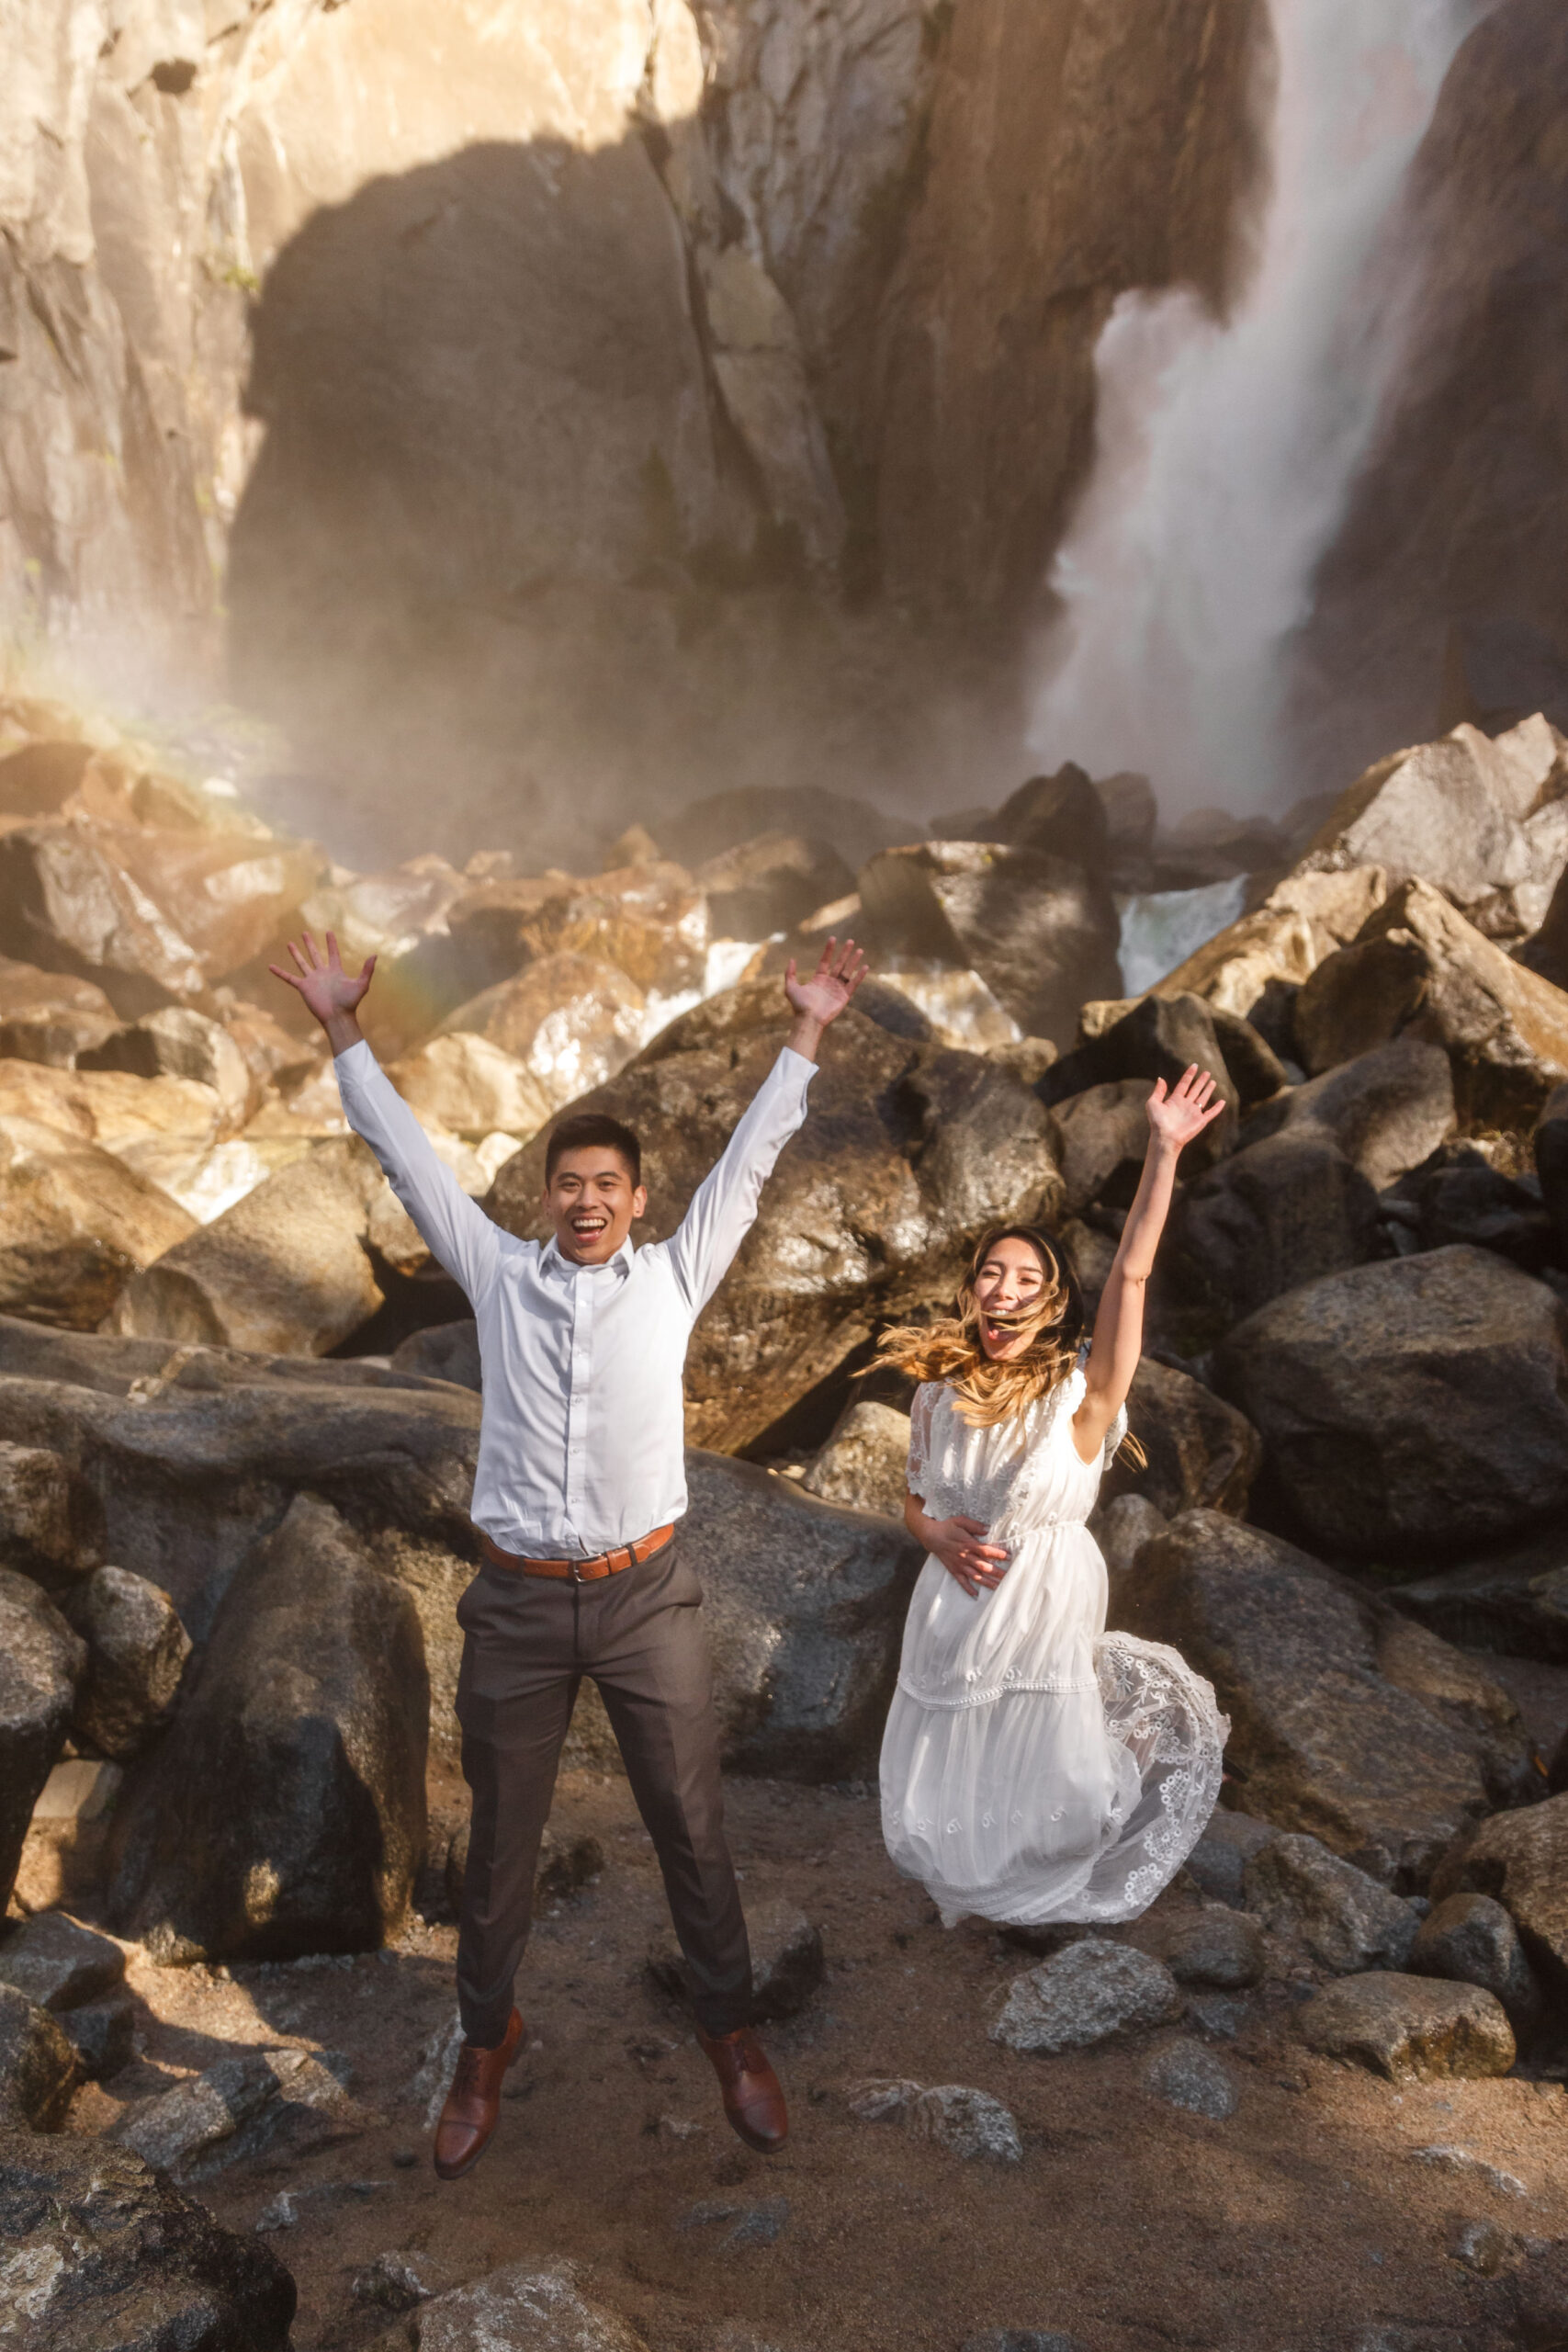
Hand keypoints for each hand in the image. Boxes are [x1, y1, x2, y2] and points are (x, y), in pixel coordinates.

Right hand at [268, 930, 375, 1050]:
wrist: (338, 1017)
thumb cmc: (350, 1003)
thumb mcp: (361, 984)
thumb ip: (367, 970)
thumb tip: (375, 955)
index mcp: (336, 972)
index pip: (333, 953)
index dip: (331, 943)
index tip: (328, 932)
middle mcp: (323, 974)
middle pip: (315, 955)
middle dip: (310, 944)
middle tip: (304, 932)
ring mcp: (312, 980)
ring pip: (302, 963)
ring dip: (296, 953)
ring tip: (289, 943)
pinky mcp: (303, 988)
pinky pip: (289, 978)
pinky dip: (280, 973)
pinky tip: (271, 966)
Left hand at [783, 936, 867, 1033]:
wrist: (808, 1020)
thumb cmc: (799, 1006)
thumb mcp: (791, 987)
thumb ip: (790, 973)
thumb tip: (792, 959)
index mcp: (818, 979)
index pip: (825, 961)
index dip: (829, 950)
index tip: (832, 938)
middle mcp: (829, 983)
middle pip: (839, 964)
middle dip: (845, 952)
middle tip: (850, 941)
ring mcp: (837, 989)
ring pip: (848, 972)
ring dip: (854, 961)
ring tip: (860, 950)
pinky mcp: (844, 996)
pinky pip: (853, 984)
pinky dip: (860, 976)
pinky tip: (865, 967)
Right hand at [927, 1515, 1008, 1598]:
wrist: (931, 1536)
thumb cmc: (947, 1527)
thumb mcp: (960, 1521)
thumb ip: (974, 1525)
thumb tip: (987, 1529)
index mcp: (968, 1544)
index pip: (986, 1551)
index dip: (998, 1554)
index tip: (1009, 1557)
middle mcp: (965, 1557)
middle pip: (983, 1566)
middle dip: (997, 1572)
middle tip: (1008, 1576)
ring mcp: (959, 1565)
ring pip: (975, 1576)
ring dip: (987, 1582)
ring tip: (998, 1587)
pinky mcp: (953, 1570)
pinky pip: (962, 1581)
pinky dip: (968, 1589)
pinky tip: (976, 1594)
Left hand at [1146, 1063, 1225, 1152]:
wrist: (1165, 1137)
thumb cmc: (1157, 1122)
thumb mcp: (1153, 1103)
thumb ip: (1158, 1091)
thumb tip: (1161, 1078)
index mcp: (1174, 1100)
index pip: (1184, 1084)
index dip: (1189, 1075)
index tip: (1194, 1066)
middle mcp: (1185, 1105)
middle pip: (1195, 1089)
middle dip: (1201, 1081)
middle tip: (1207, 1072)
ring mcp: (1193, 1113)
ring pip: (1203, 1098)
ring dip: (1208, 1090)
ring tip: (1212, 1081)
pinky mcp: (1200, 1121)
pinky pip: (1211, 1113)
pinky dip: (1217, 1108)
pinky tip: (1222, 1102)